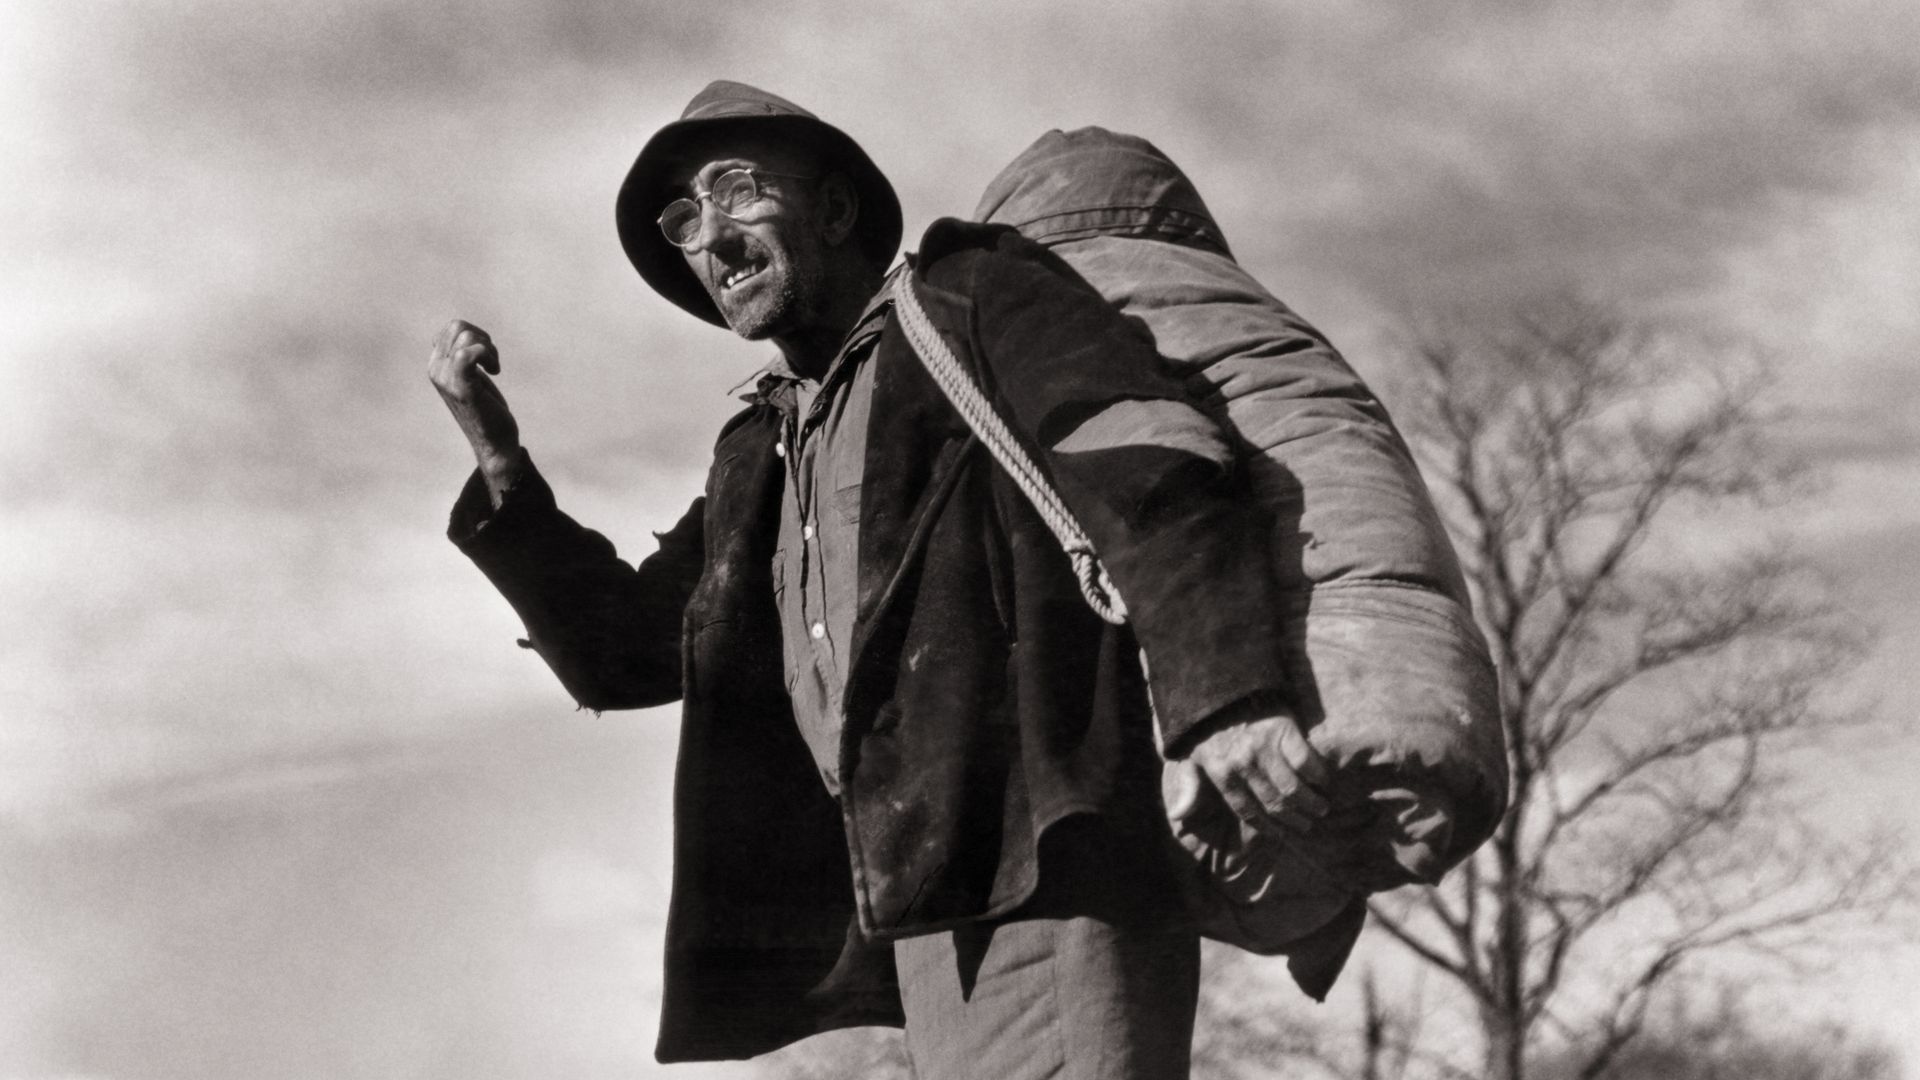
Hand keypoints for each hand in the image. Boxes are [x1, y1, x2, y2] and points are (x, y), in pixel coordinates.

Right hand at [427, 319, 521, 501]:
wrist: (495, 444)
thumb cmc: (488, 410)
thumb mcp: (471, 378)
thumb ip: (462, 356)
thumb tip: (463, 332)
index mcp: (436, 365)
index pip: (452, 327)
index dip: (476, 335)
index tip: (485, 357)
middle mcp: (435, 370)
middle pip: (458, 327)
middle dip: (483, 338)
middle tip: (491, 362)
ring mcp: (445, 379)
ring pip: (466, 337)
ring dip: (489, 349)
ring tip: (493, 367)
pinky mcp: (461, 388)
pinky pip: (468, 354)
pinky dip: (487, 355)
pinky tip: (495, 370)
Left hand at [1181, 706, 1331, 836]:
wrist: (1220, 682)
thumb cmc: (1205, 724)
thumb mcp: (1189, 755)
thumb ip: (1188, 787)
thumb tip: (1176, 816)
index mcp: (1221, 773)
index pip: (1247, 811)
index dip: (1268, 827)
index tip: (1284, 834)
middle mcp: (1243, 764)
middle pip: (1274, 803)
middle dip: (1294, 820)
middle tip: (1308, 825)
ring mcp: (1264, 748)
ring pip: (1292, 788)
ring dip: (1310, 803)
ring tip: (1321, 808)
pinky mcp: (1283, 730)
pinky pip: (1305, 761)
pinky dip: (1317, 775)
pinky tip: (1324, 782)